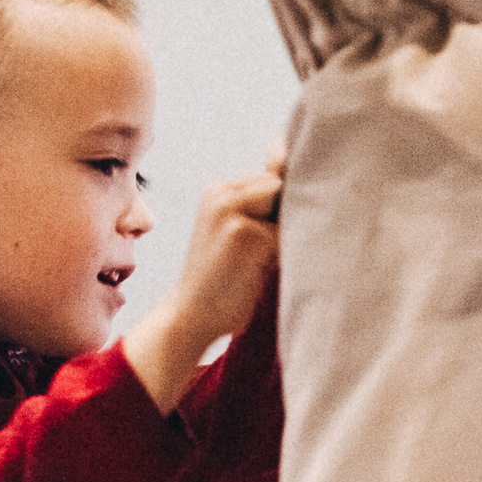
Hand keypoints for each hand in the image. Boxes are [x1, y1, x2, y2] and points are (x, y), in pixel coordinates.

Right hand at [121, 160, 284, 411]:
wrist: (192, 316)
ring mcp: (232, 210)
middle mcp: (223, 192)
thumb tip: (289, 165)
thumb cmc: (223, 278)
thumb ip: (264, 203)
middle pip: (284, 191)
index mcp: (219, 189)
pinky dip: (282, 255)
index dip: (280, 212)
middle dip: (283, 221)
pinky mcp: (246, 233)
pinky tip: (257, 272)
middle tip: (257, 253)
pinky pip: (288, 234)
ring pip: (288, 211)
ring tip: (256, 262)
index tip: (260, 241)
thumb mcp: (238, 230)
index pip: (274, 180)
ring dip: (283, 238)